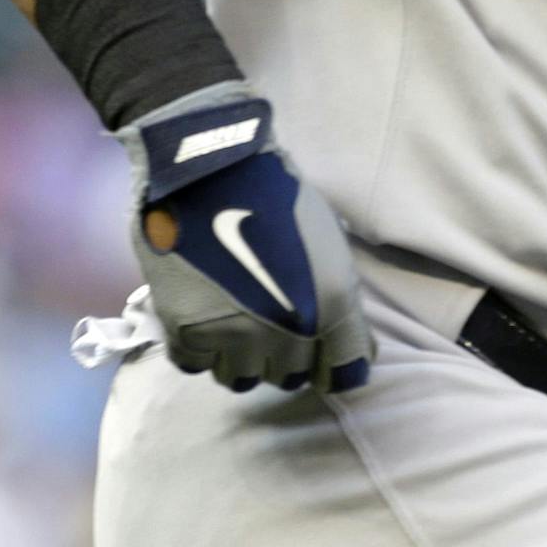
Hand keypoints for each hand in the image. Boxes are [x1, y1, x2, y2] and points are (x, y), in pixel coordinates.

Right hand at [116, 85, 373, 394]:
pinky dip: (199, 348)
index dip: (331, 367)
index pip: (344, 374)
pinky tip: (201, 318)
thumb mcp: (331, 248)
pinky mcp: (188, 330)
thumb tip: (357, 354)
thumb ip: (343, 306)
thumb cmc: (279, 196)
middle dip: (283, 355)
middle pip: (289, 378)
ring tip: (231, 321)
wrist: (212, 167)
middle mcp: (289, 332)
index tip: (319, 356)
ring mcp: (236, 335)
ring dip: (239, 357)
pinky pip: (196, 365)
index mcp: (333, 306)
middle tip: (267, 320)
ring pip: (240, 379)